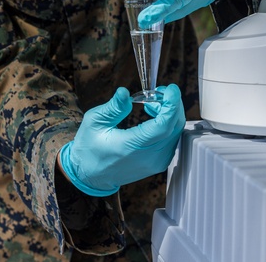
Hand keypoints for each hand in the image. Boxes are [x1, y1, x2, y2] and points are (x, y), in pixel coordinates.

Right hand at [58, 85, 184, 196]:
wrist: (91, 175)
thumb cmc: (90, 149)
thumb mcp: (95, 122)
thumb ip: (113, 108)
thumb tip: (125, 92)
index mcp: (132, 147)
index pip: (163, 125)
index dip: (171, 104)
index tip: (171, 89)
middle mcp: (149, 157)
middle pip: (174, 126)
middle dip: (171, 104)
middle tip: (159, 91)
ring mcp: (156, 162)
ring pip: (176, 133)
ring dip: (170, 113)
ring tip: (151, 103)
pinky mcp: (159, 163)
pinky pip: (171, 139)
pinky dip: (168, 124)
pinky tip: (154, 116)